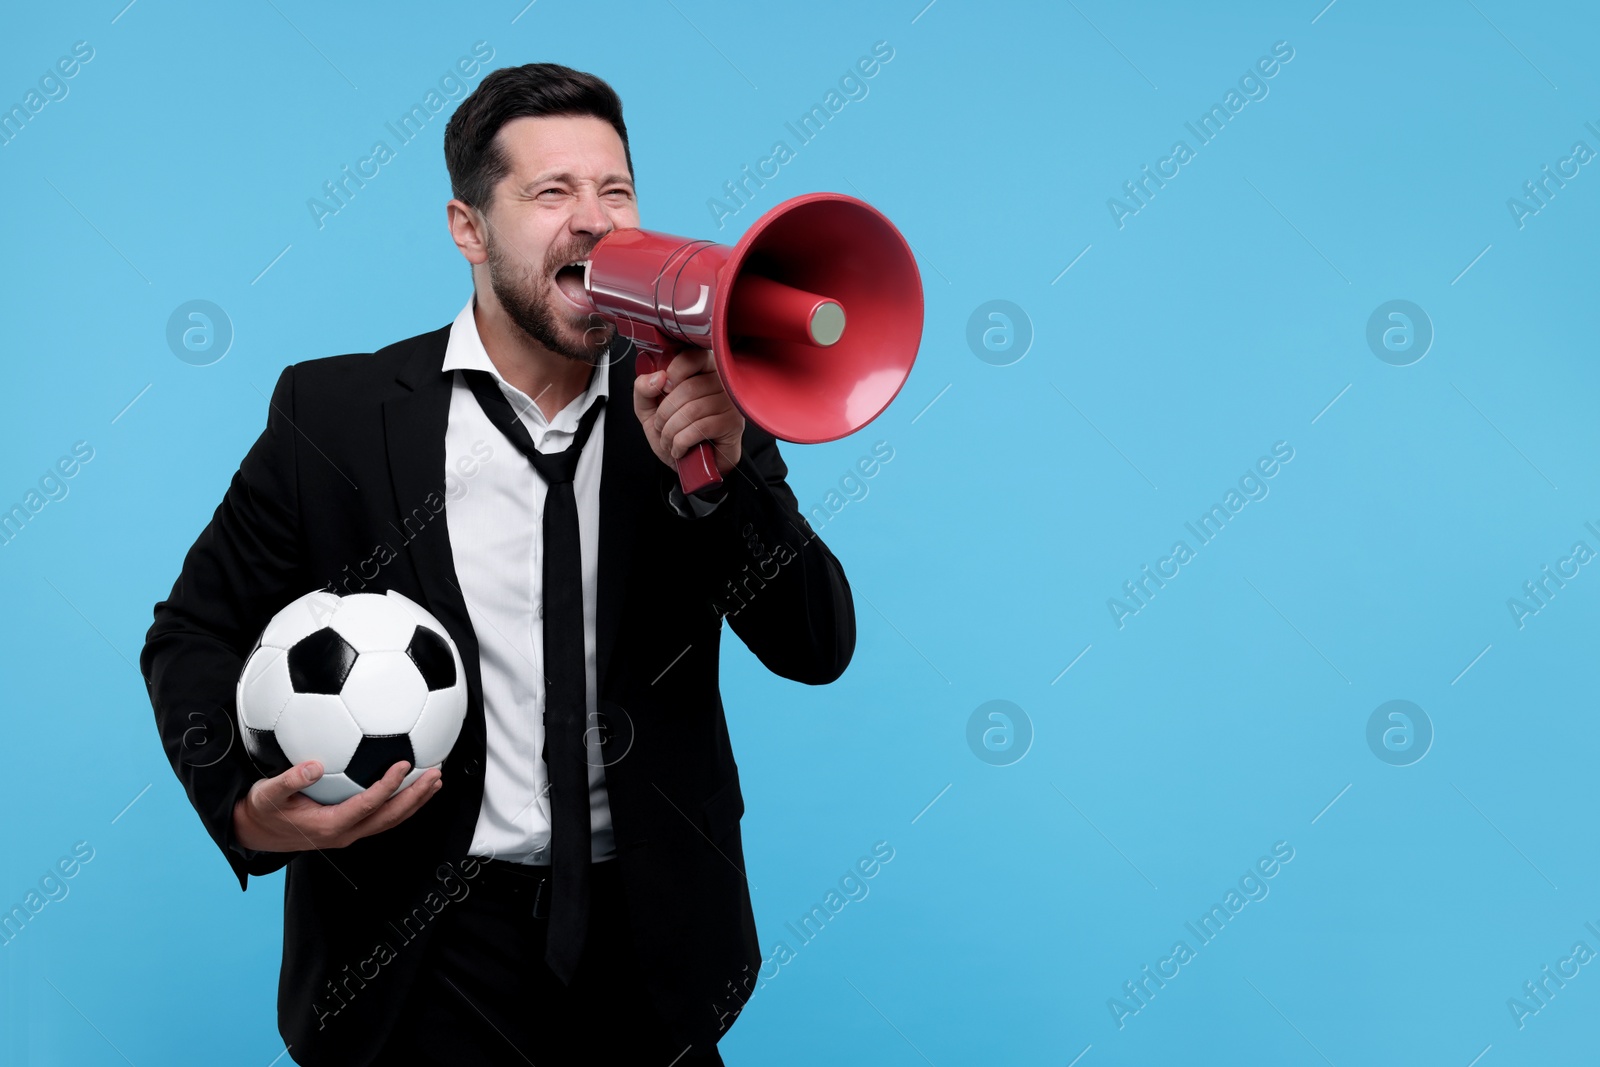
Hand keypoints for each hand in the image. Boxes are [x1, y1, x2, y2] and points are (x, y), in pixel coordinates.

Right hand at [233, 759, 440, 852]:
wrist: (257, 832)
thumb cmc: (263, 810)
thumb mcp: (267, 794)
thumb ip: (289, 780)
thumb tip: (313, 765)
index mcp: (328, 826)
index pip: (367, 806)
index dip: (388, 786)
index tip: (404, 765)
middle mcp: (344, 833)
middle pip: (389, 817)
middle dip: (415, 798)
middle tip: (435, 775)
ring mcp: (349, 833)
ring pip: (390, 820)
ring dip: (415, 802)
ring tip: (435, 782)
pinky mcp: (350, 828)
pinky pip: (382, 817)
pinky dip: (401, 803)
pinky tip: (412, 788)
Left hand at [633, 347, 743, 475]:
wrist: (691, 465)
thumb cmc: (675, 432)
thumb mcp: (649, 409)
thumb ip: (643, 389)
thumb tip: (657, 378)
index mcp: (702, 370)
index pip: (691, 357)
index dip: (674, 371)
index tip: (663, 389)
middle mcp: (720, 382)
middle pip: (688, 388)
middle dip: (665, 413)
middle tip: (661, 426)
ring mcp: (730, 402)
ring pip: (693, 409)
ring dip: (671, 430)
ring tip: (668, 440)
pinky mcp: (733, 424)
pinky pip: (700, 428)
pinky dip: (681, 442)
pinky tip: (679, 448)